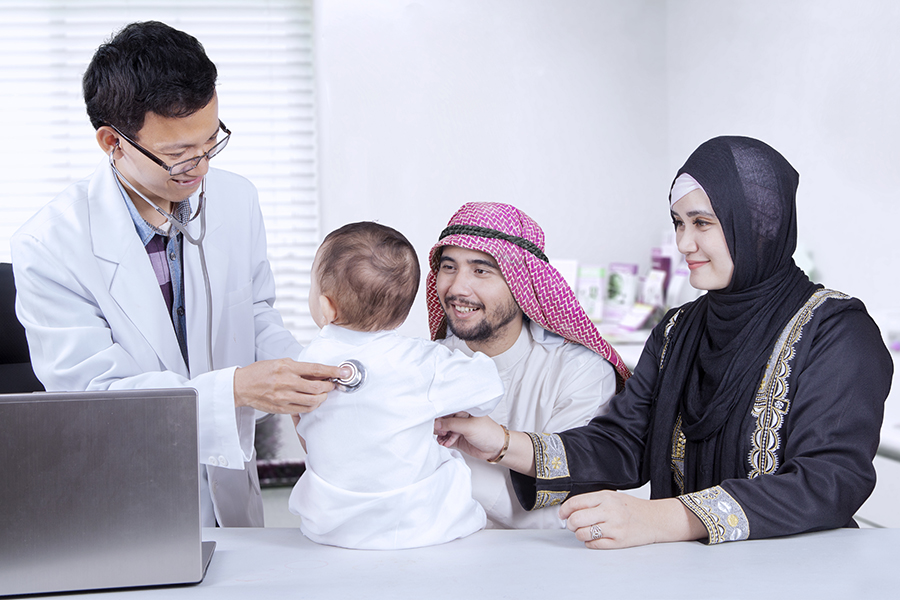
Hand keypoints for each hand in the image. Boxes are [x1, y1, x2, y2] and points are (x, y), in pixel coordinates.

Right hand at [234, 359, 349, 413]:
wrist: (242, 386)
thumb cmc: (260, 372)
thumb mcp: (280, 363)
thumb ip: (298, 368)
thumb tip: (318, 372)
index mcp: (287, 367)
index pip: (316, 369)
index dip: (332, 371)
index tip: (343, 372)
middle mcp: (286, 382)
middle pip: (317, 387)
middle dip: (329, 386)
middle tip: (332, 384)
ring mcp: (284, 397)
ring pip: (313, 401)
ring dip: (322, 398)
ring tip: (323, 393)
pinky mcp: (282, 408)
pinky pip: (304, 409)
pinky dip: (312, 406)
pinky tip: (312, 401)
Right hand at [434, 414, 505, 460]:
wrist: (496, 448)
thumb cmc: (489, 433)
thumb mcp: (469, 427)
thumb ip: (451, 424)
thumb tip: (436, 423)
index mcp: (463, 409)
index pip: (446, 409)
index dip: (438, 414)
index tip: (432, 420)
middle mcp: (459, 418)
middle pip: (442, 420)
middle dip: (438, 426)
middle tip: (440, 431)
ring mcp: (457, 428)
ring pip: (442, 430)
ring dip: (440, 435)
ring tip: (443, 438)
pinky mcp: (456, 439)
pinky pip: (445, 439)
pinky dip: (443, 441)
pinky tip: (445, 443)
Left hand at [559, 491, 705, 548]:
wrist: (656, 519)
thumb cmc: (632, 508)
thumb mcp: (612, 497)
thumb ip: (593, 501)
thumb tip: (570, 510)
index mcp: (606, 497)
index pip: (576, 502)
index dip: (564, 510)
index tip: (562, 514)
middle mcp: (609, 511)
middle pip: (576, 519)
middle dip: (570, 524)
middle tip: (572, 525)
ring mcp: (614, 527)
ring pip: (582, 533)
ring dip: (579, 534)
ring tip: (585, 531)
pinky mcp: (618, 541)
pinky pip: (593, 544)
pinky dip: (589, 542)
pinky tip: (595, 538)